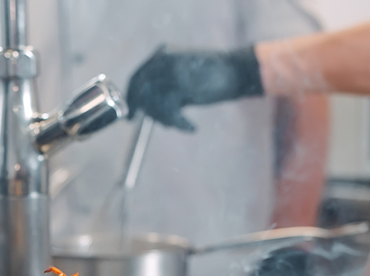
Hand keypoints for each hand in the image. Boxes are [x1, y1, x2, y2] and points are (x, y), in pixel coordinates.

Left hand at [126, 46, 263, 131]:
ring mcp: (170, 72)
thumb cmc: (212, 76)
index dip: (131, 98)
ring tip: (178, 123)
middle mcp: (162, 60)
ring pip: (154, 105)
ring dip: (165, 119)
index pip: (137, 77)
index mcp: (162, 54)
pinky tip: (190, 127)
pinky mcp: (180, 86)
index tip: (131, 114)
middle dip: (146, 111)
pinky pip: (169, 113)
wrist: (238, 71)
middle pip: (141, 92)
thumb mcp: (182, 75)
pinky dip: (178, 124)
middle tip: (154, 123)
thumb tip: (145, 107)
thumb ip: (163, 84)